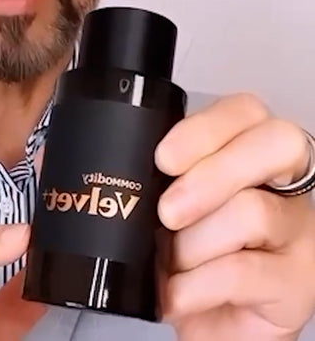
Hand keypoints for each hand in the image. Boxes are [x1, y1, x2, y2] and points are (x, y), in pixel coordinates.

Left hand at [155, 93, 314, 340]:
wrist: (212, 318)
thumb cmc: (190, 251)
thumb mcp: (173, 205)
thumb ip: (164, 180)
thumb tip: (130, 171)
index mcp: (251, 152)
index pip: (245, 111)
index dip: (203, 129)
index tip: (163, 159)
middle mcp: (286, 183)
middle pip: (274, 144)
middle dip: (211, 175)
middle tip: (168, 212)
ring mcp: (300, 231)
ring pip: (252, 211)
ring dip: (193, 243)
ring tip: (172, 263)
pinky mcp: (299, 282)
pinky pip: (244, 272)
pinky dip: (197, 284)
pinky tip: (177, 293)